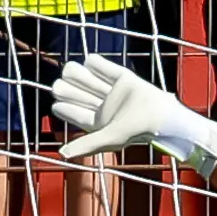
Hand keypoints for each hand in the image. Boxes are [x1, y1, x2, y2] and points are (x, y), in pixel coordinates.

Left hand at [52, 52, 216, 167]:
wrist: (161, 115)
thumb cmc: (136, 130)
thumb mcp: (108, 138)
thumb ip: (86, 144)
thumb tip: (62, 154)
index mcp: (101, 123)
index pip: (79, 115)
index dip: (66, 110)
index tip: (55, 105)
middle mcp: (107, 107)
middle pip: (84, 96)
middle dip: (70, 91)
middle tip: (56, 85)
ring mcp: (116, 93)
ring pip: (94, 82)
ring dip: (81, 76)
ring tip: (68, 69)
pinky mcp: (126, 79)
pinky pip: (109, 70)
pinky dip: (98, 65)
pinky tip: (87, 61)